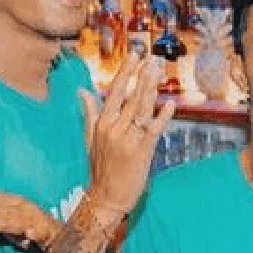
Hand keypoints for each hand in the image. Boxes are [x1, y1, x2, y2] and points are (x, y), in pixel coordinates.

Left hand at [0, 185, 60, 248]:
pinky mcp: (46, 234)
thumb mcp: (7, 219)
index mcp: (13, 203)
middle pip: (3, 207)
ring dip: (5, 222)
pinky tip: (28, 234)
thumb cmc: (28, 226)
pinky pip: (40, 234)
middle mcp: (24, 209)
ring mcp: (35, 221)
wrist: (59, 237)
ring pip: (18, 221)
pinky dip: (34, 233)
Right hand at [81, 53, 175, 221]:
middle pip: (131, 97)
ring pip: (141, 110)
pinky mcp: (141, 152)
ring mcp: (127, 140)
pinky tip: (171, 104)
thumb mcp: (90, 138)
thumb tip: (82, 90)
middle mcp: (113, 128)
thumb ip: (89, 113)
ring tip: (159, 72)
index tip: (135, 55)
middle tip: (154, 58)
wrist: (106, 197)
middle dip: (143, 76)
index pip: (115, 91)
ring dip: (151, 89)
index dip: (126, 72)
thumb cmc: (101, 168)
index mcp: (102, 123)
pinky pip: (153, 131)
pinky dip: (162, 117)